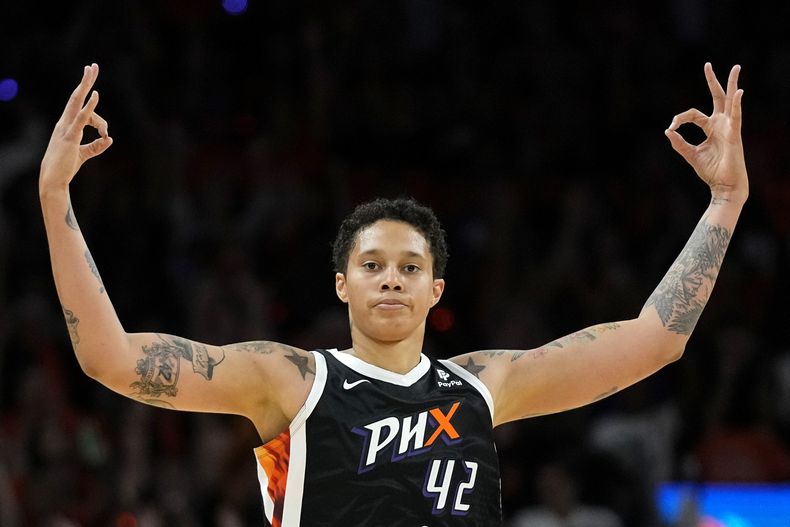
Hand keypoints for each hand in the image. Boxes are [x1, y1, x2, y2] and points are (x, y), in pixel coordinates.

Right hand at [39, 64, 111, 191]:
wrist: (53, 179)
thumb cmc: (65, 167)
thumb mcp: (83, 154)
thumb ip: (96, 146)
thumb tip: (109, 139)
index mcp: (66, 125)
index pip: (83, 111)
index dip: (97, 114)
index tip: (105, 131)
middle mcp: (64, 122)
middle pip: (76, 96)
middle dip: (85, 81)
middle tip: (92, 66)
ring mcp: (66, 127)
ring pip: (77, 101)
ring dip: (86, 85)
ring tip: (92, 70)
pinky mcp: (71, 136)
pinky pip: (81, 118)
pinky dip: (89, 106)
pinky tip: (95, 95)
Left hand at [665, 63, 747, 204]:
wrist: (723, 185)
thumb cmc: (710, 171)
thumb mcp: (690, 155)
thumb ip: (679, 143)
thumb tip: (667, 131)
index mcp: (710, 128)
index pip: (693, 114)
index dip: (679, 118)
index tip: (671, 127)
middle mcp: (720, 124)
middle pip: (717, 98)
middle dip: (713, 81)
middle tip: (707, 65)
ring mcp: (729, 127)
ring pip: (730, 101)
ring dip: (732, 84)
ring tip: (735, 67)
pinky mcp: (734, 134)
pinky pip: (736, 116)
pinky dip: (736, 104)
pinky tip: (739, 92)